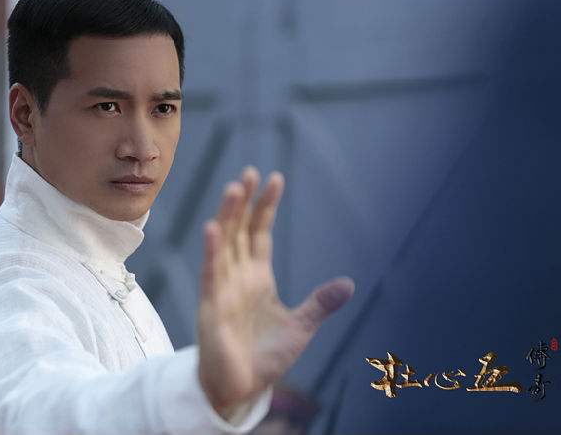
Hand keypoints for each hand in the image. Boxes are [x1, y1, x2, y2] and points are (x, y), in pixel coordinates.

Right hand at [197, 166, 354, 412]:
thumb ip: (320, 303)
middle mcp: (238, 276)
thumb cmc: (265, 357)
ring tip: (234, 188)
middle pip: (241, 230)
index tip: (275, 178)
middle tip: (250, 172)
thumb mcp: (301, 327)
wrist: (241, 388)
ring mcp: (223, 289)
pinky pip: (211, 274)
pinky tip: (213, 228)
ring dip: (228, 216)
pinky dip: (212, 251)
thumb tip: (349, 283)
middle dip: (245, 202)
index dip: (266, 206)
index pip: (260, 232)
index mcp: (258, 277)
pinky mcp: (212, 307)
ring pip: (225, 244)